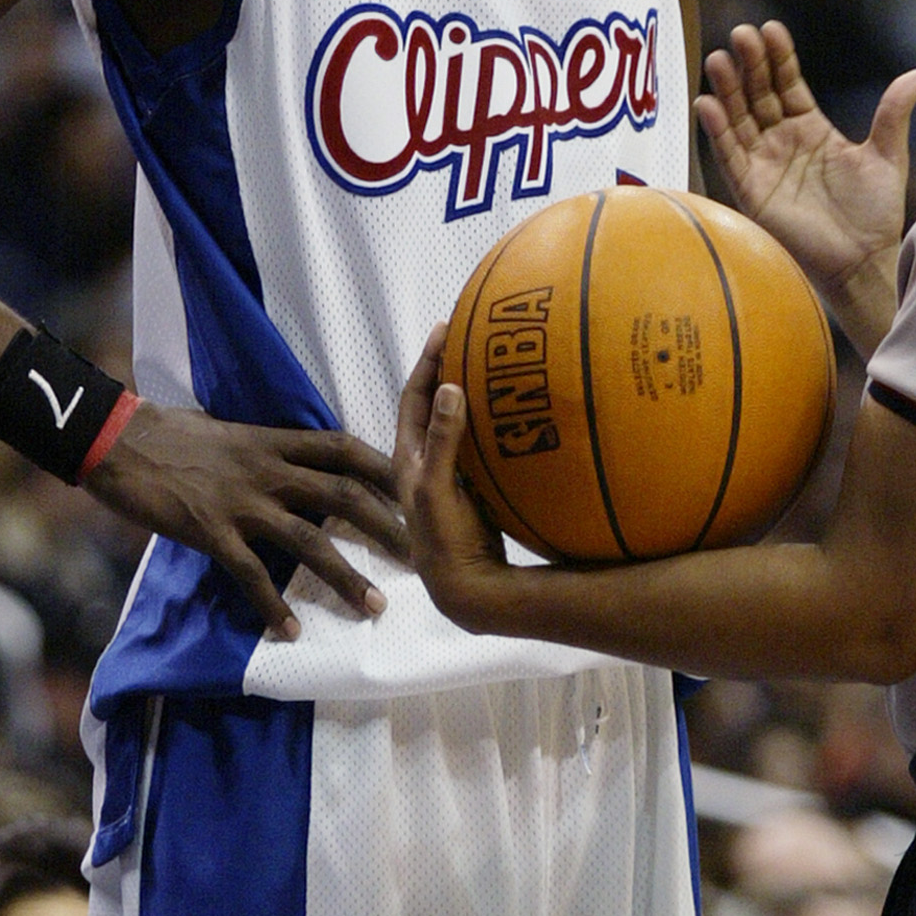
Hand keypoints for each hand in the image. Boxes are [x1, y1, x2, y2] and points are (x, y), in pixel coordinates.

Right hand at [89, 404, 405, 638]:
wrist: (119, 441)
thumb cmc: (169, 434)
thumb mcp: (228, 430)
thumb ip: (264, 447)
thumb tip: (289, 460)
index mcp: (272, 441)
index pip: (342, 447)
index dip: (383, 467)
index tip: (417, 488)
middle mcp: (267, 470)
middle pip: (343, 495)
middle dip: (386, 526)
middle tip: (419, 556)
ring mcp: (241, 503)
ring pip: (309, 540)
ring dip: (346, 575)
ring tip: (376, 606)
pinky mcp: (212, 532)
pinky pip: (251, 575)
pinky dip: (273, 606)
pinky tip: (291, 632)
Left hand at [392, 327, 518, 633]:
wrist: (465, 587)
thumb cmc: (444, 539)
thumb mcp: (439, 486)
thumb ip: (444, 438)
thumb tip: (450, 386)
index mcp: (408, 458)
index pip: (414, 397)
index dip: (427, 362)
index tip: (445, 328)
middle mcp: (424, 462)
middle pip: (433, 406)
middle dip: (448, 372)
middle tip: (470, 339)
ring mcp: (448, 476)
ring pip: (455, 424)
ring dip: (468, 396)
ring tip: (490, 367)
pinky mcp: (470, 489)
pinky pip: (475, 444)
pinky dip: (486, 423)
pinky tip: (508, 414)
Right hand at [697, 24, 915, 349]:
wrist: (863, 261)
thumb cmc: (876, 214)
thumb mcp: (887, 155)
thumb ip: (894, 112)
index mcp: (811, 129)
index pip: (788, 84)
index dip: (779, 57)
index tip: (770, 28)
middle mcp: (782, 143)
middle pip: (759, 94)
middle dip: (749, 64)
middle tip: (740, 33)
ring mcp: (764, 165)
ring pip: (740, 119)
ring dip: (728, 89)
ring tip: (718, 59)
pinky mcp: (751, 191)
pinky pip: (729, 156)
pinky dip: (717, 130)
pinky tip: (708, 103)